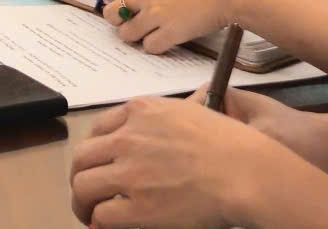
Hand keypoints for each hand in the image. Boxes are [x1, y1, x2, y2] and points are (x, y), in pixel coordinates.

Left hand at [69, 97, 295, 228]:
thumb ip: (164, 119)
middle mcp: (127, 138)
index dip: (94, 152)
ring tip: (90, 215)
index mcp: (140, 111)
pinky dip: (101, 222)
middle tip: (86, 194)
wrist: (247, 173)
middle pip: (82, 158)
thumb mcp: (191, 112)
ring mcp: (129, 172)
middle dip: (80, 177)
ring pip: (83, 186)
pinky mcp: (136, 207)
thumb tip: (152, 135)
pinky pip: (103, 214)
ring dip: (83, 203)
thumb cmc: (232, 146)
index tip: (97, 165)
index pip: (97, 129)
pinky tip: (107, 226)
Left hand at [98, 0, 256, 53]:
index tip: (109, 0)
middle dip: (118, 19)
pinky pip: (149, 46)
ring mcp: (155, 14)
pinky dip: (153, 46)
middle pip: (112, 13)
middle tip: (129, 21)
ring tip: (146, 32)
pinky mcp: (169, 33)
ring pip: (127, 34)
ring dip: (134, 35)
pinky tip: (162, 40)